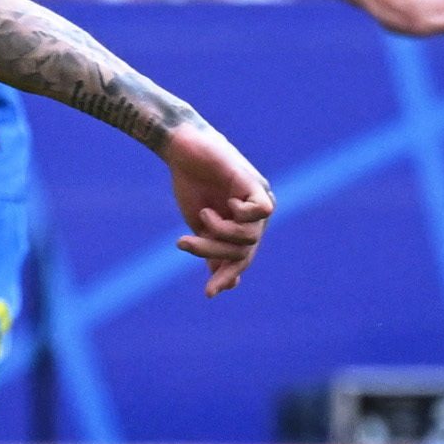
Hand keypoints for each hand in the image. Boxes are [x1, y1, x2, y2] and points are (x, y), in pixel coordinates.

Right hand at [159, 117, 276, 295]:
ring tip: (202, 215)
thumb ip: (214, 250)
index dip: (226, 276)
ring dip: (219, 232)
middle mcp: (257, 215)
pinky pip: (261, 211)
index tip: (208, 294)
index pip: (242, 259)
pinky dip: (241, 214)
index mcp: (244, 226)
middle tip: (184, 243)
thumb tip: (225, 283)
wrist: (181, 150)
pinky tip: (224, 205)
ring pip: (250, 236)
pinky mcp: (254, 184)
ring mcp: (258, 199)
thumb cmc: (191, 185)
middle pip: (245, 250)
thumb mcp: (201, 227)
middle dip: (214, 252)